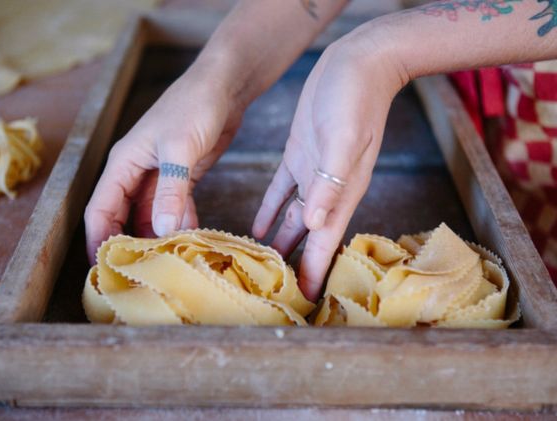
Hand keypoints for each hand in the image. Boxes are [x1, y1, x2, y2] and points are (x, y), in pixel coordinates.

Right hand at [85, 64, 243, 262]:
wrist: (224, 87)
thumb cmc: (195, 106)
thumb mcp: (181, 148)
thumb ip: (171, 190)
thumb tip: (163, 230)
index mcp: (123, 162)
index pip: (100, 208)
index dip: (99, 239)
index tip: (104, 269)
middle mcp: (136, 172)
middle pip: (124, 216)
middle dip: (130, 243)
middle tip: (140, 273)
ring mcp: (160, 176)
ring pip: (151, 216)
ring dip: (158, 236)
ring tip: (167, 262)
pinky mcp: (183, 178)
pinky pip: (175, 209)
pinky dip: (181, 224)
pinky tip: (190, 240)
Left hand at [252, 25, 406, 301]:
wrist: (358, 63)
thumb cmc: (356, 99)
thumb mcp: (342, 139)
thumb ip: (331, 181)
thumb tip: (315, 223)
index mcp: (340, 192)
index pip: (324, 244)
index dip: (313, 272)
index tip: (303, 302)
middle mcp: (327, 190)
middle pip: (308, 239)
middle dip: (294, 265)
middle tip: (275, 291)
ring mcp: (312, 174)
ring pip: (291, 220)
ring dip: (278, 243)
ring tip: (259, 265)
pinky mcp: (300, 156)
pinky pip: (280, 192)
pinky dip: (268, 212)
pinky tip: (256, 228)